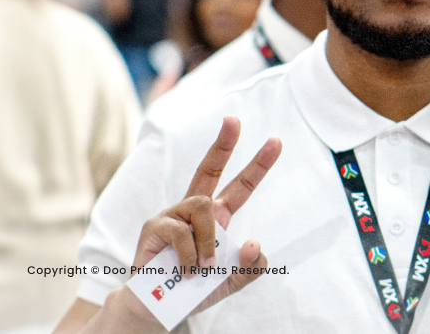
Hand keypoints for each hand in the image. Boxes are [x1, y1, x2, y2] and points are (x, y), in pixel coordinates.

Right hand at [78, 117, 281, 333]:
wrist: (161, 309)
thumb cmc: (197, 289)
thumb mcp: (234, 280)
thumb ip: (252, 266)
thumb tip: (252, 242)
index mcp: (217, 217)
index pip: (241, 185)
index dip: (258, 164)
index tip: (276, 141)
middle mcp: (195, 209)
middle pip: (209, 168)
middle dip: (223, 143)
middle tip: (234, 119)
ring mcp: (172, 214)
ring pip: (203, 206)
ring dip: (209, 241)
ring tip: (203, 268)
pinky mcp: (154, 226)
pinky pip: (180, 231)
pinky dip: (190, 255)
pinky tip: (186, 272)